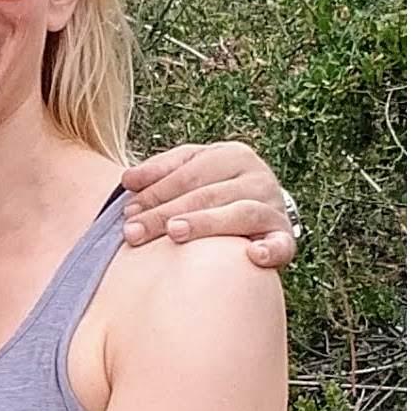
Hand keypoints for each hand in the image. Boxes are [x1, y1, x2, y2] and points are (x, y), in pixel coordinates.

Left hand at [121, 142, 297, 268]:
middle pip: (207, 195)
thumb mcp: (189, 171)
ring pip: (239, 213)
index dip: (155, 192)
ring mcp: (274, 207)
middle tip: (133, 231)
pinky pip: (281, 244)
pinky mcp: (285, 238)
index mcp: (233, 155)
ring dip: (206, 223)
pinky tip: (252, 255)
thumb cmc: (214, 190)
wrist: (261, 212)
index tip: (127, 212)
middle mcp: (258, 177)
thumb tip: (127, 180)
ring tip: (174, 232)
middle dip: (165, 213)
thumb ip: (159, 172)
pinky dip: (270, 250)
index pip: (188, 173)